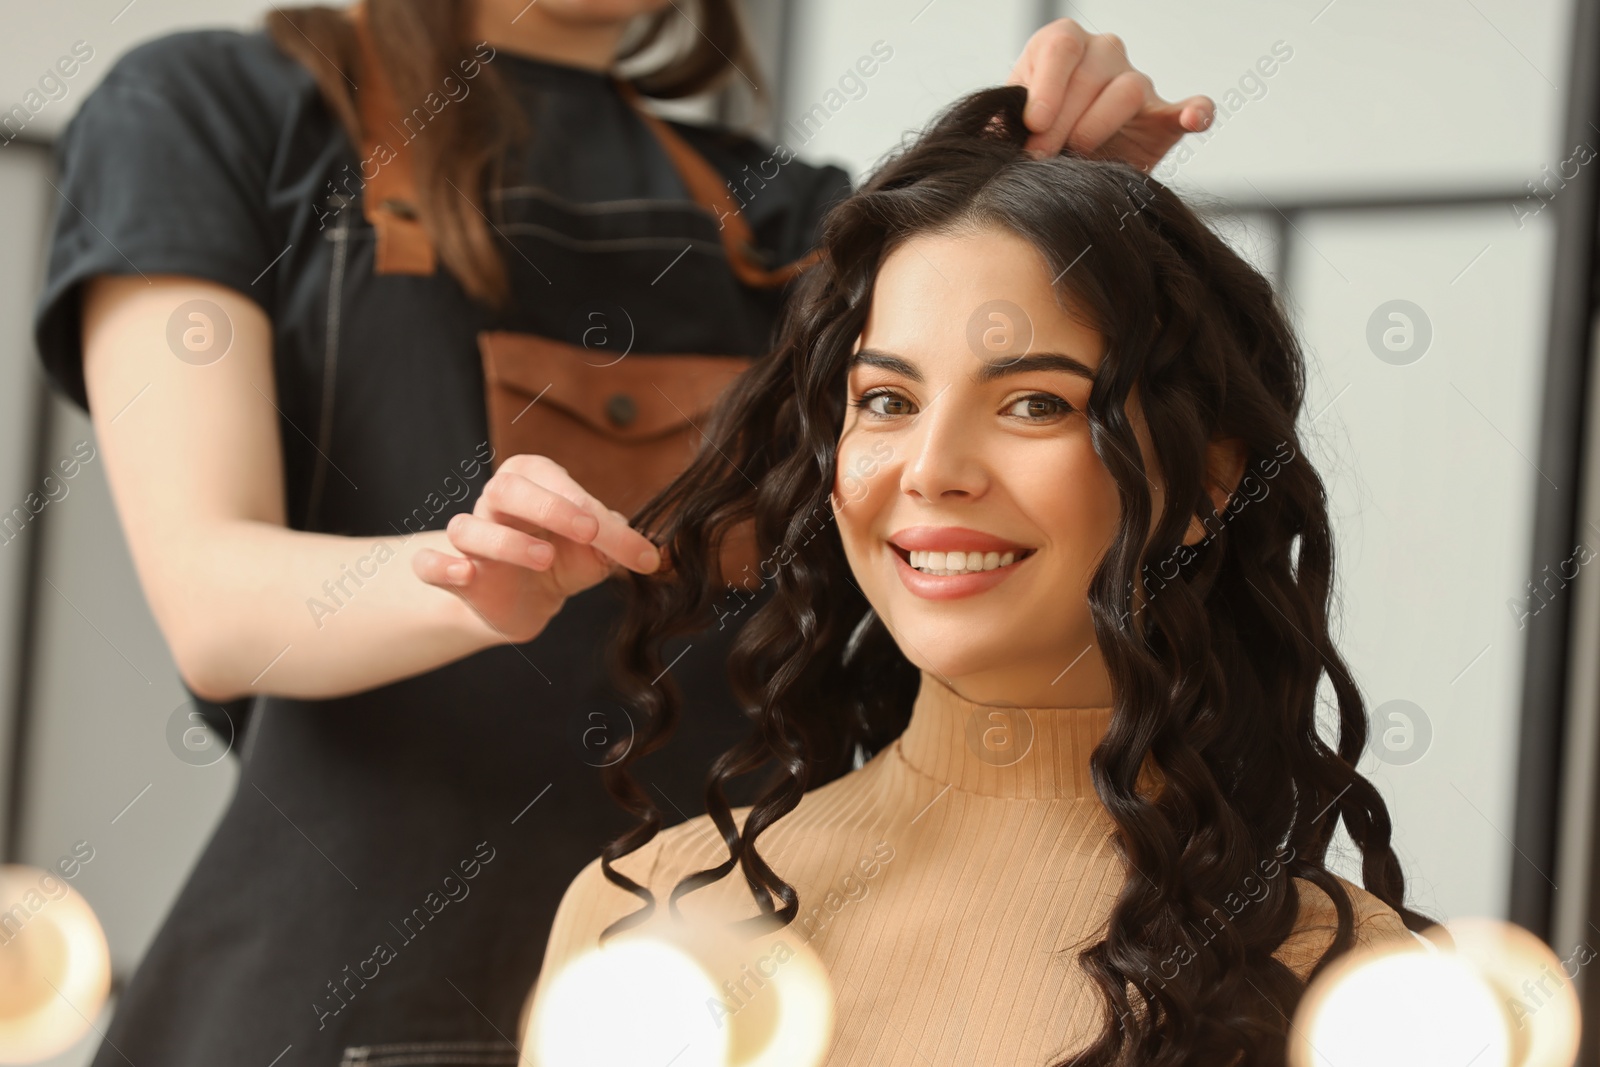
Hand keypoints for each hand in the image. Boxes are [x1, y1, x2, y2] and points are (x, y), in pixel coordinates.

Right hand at [413, 454, 662, 643]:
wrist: (526, 602)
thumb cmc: (563, 561)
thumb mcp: (597, 553)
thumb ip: (620, 547)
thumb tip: (655, 554)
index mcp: (536, 482)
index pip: (563, 488)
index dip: (598, 514)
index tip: (635, 550)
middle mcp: (497, 502)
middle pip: (507, 487)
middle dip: (549, 507)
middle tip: (589, 530)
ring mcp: (470, 536)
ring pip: (468, 527)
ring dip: (506, 543)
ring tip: (544, 558)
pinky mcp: (450, 573)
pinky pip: (427, 563)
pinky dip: (440, 566)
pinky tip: (464, 573)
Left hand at [1007, 19, 1213, 169]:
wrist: (1055, 167)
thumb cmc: (1027, 139)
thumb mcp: (1007, 123)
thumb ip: (1004, 120)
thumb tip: (998, 130)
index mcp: (1063, 44)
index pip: (1062, 47)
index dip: (1047, 87)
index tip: (1032, 124)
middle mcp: (1103, 54)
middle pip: (1091, 73)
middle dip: (1062, 121)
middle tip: (1041, 157)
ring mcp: (1136, 83)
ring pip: (1127, 90)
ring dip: (1098, 127)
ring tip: (1079, 156)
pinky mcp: (1162, 118)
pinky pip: (1187, 106)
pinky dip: (1194, 111)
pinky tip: (1192, 119)